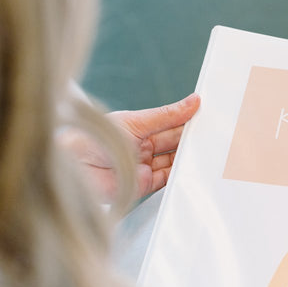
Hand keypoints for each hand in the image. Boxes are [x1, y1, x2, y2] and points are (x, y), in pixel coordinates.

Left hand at [60, 93, 200, 200]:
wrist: (75, 168)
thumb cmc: (95, 139)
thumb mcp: (136, 121)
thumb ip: (167, 114)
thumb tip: (193, 100)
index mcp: (137, 127)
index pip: (169, 122)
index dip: (187, 119)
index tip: (207, 115)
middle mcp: (141, 147)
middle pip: (173, 142)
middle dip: (190, 138)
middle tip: (212, 134)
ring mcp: (143, 166)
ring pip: (173, 160)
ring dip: (188, 156)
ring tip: (207, 150)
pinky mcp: (143, 186)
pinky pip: (168, 179)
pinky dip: (181, 174)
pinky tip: (193, 168)